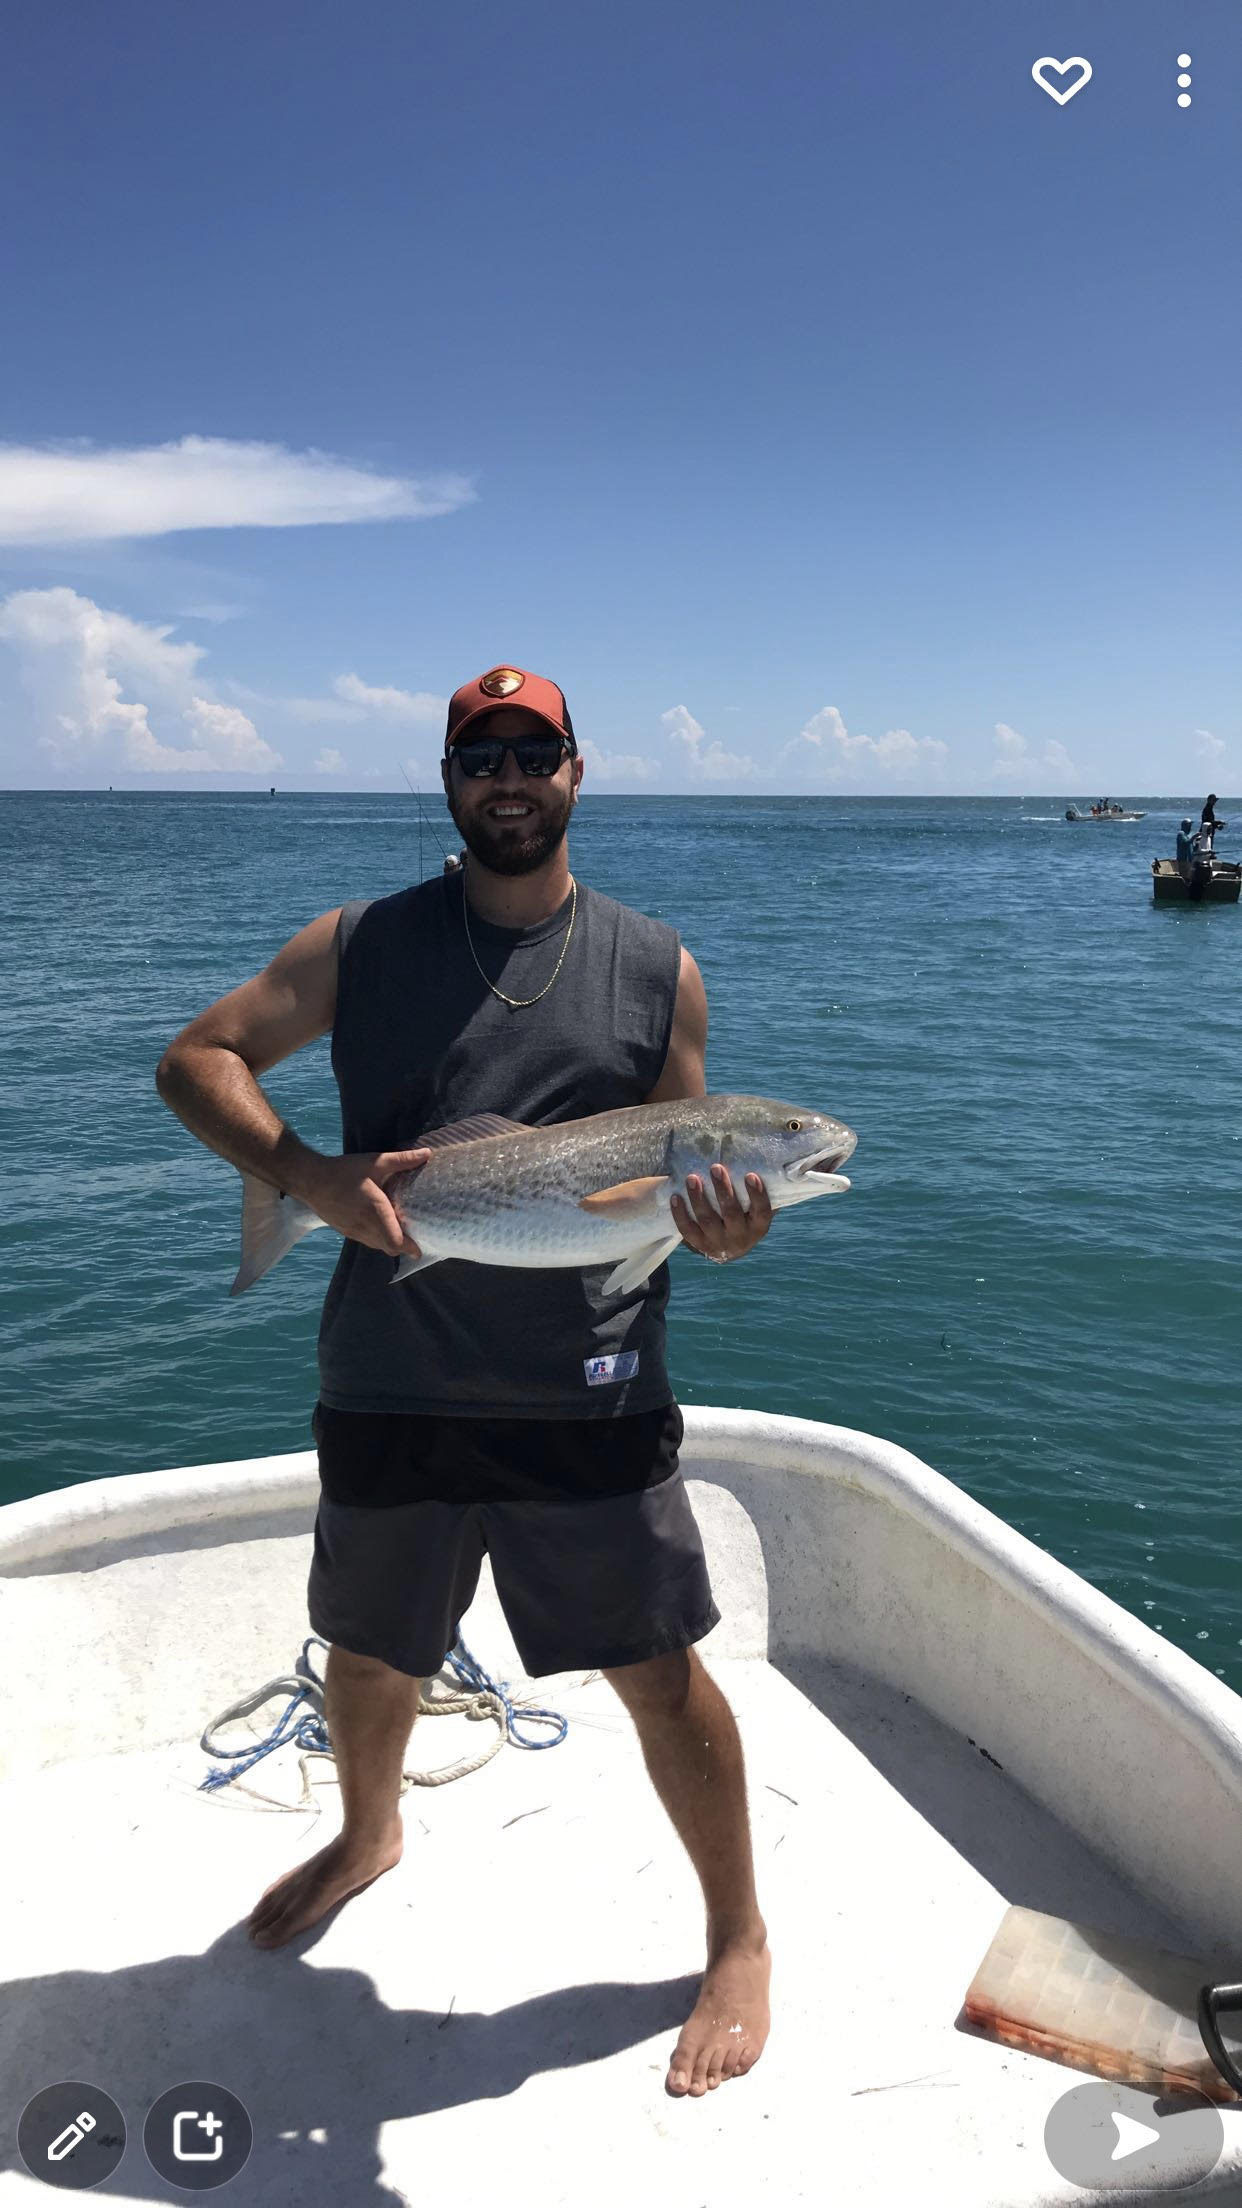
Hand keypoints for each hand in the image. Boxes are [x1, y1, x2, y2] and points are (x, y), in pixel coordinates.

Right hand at [301, 1148, 432, 1257]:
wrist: (310, 1180)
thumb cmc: (344, 1171)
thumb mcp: (375, 1162)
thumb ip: (402, 1160)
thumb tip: (427, 1154)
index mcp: (375, 1210)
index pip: (394, 1241)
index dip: (409, 1248)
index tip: (420, 1249)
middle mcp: (365, 1225)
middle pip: (388, 1248)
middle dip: (403, 1247)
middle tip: (415, 1239)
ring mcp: (353, 1231)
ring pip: (376, 1246)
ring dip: (388, 1243)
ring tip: (399, 1231)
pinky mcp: (344, 1230)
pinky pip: (365, 1241)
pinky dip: (376, 1239)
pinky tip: (379, 1225)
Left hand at [669, 1165, 772, 1263]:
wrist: (729, 1249)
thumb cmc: (745, 1216)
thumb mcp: (755, 1209)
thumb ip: (760, 1191)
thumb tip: (764, 1159)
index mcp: (758, 1227)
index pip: (762, 1212)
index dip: (757, 1195)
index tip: (750, 1175)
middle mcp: (740, 1237)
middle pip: (731, 1214)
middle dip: (723, 1190)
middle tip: (716, 1167)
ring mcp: (718, 1243)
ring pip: (707, 1220)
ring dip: (699, 1198)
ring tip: (691, 1178)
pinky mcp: (699, 1245)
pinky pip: (688, 1230)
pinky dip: (680, 1214)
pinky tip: (676, 1196)